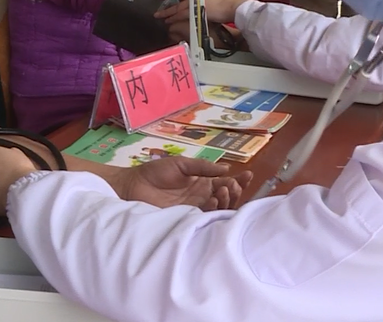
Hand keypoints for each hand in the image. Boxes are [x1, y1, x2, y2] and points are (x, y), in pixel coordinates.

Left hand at [109, 156, 252, 209]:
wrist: (134, 184)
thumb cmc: (156, 172)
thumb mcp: (181, 164)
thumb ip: (203, 167)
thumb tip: (226, 168)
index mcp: (203, 182)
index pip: (225, 182)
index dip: (238, 180)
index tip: (248, 174)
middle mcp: (202, 196)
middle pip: (226, 197)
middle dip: (234, 190)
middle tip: (233, 184)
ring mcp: (195, 207)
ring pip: (218, 208)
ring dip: (225, 199)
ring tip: (224, 190)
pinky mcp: (186, 217)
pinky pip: (204, 215)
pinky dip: (213, 208)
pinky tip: (214, 199)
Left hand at [156, 0, 247, 25]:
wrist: (233, 6)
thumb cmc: (227, 1)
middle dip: (167, 4)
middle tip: (158, 10)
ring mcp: (195, 1)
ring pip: (178, 7)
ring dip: (168, 13)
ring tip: (161, 17)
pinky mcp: (196, 10)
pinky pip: (182, 15)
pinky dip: (175, 18)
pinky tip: (170, 21)